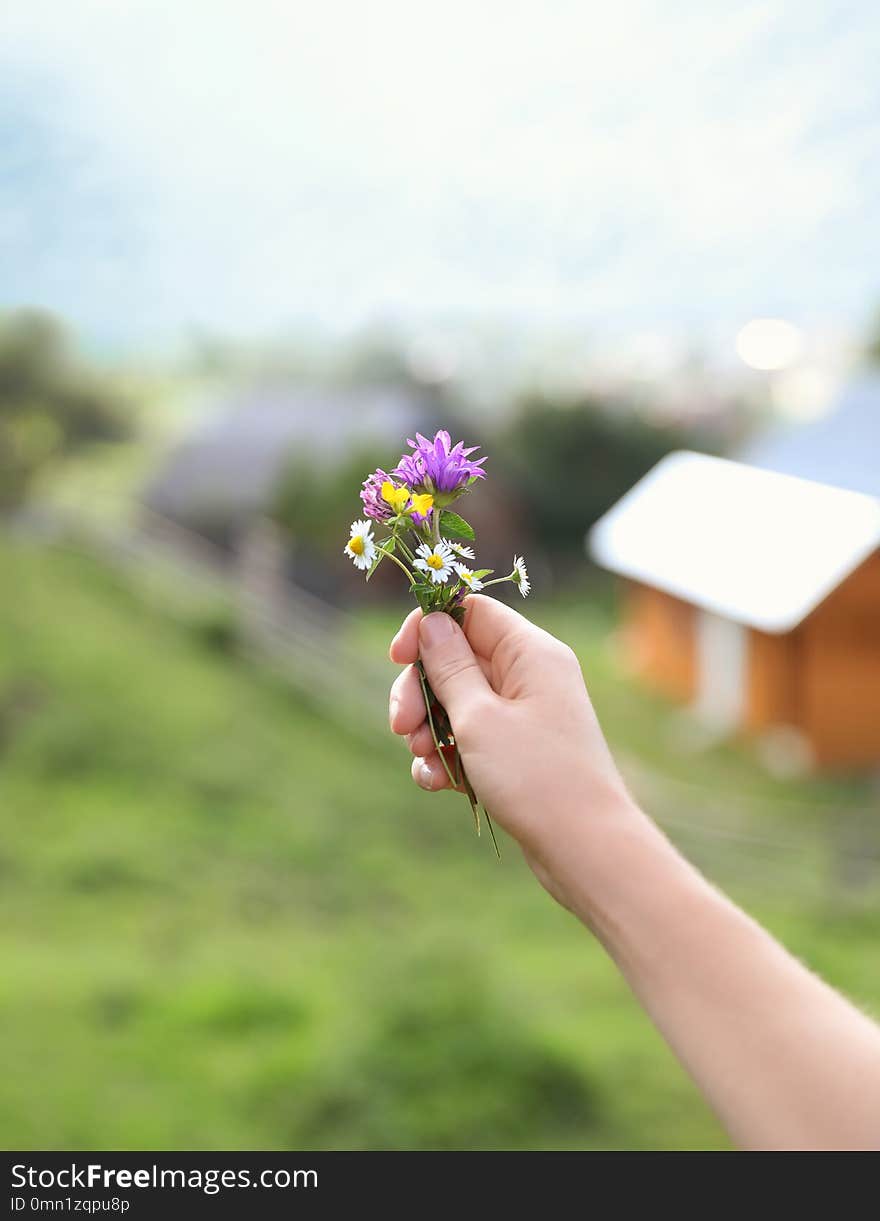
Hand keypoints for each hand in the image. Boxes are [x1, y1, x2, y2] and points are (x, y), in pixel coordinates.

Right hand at [388, 595, 634, 906]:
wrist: (585, 849)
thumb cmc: (537, 777)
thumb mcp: (479, 718)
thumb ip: (449, 667)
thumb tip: (432, 621)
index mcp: (531, 652)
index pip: (470, 612)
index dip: (428, 628)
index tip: (396, 658)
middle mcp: (530, 676)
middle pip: (456, 659)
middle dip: (420, 691)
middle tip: (400, 726)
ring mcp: (524, 715)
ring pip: (457, 703)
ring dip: (429, 728)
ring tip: (424, 759)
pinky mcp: (517, 751)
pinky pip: (470, 738)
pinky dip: (448, 755)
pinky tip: (436, 783)